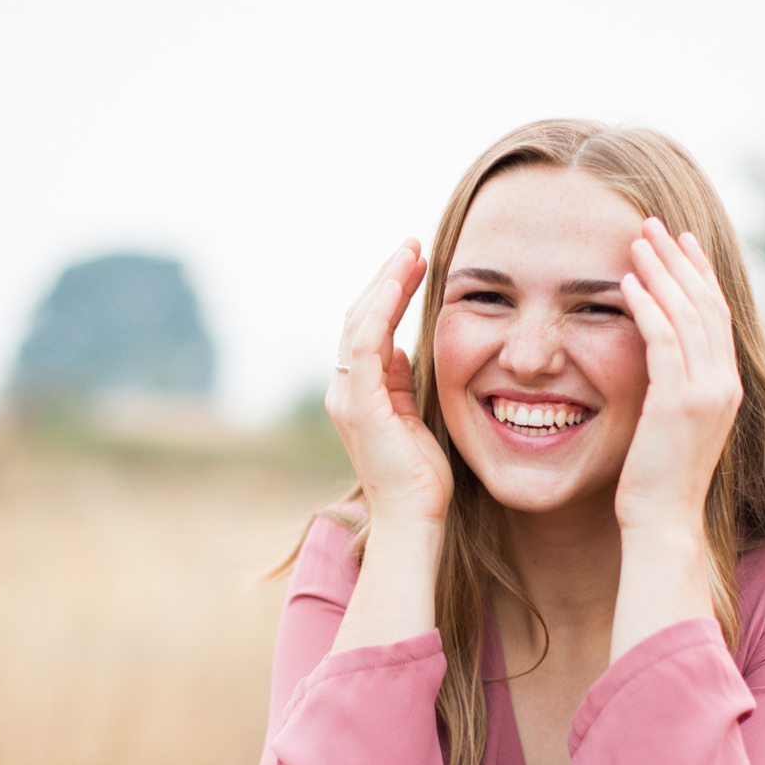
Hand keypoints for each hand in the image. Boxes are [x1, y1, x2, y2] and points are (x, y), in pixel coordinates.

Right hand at [325, 240, 452, 528]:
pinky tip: (400, 282)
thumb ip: (402, 384)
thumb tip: (401, 352)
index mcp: (358, 394)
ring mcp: (348, 397)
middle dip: (387, 278)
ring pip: (359, 322)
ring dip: (386, 282)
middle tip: (413, 246)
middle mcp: (344, 391)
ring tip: (410, 252)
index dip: (389, 293)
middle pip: (358, 318)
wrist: (413, 518)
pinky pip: (365, 343)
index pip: (367, 330)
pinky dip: (381, 308)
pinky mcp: (360, 403)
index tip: (415, 264)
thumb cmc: (420, 479)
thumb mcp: (414, 417)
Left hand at [614, 217, 742, 538]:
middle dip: (681, 260)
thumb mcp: (670, 428)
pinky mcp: (679, 402)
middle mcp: (724, 384)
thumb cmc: (657, 485)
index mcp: (726, 387)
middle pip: (706, 304)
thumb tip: (656, 365)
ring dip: (661, 271)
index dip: (699, 275)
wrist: (663, 525)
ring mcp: (707, 392)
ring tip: (638, 238)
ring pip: (687, 313)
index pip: (716, 316)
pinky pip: (663, 338)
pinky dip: (647, 305)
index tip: (681, 243)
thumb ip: (672, 391)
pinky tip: (627, 281)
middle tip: (657, 224)